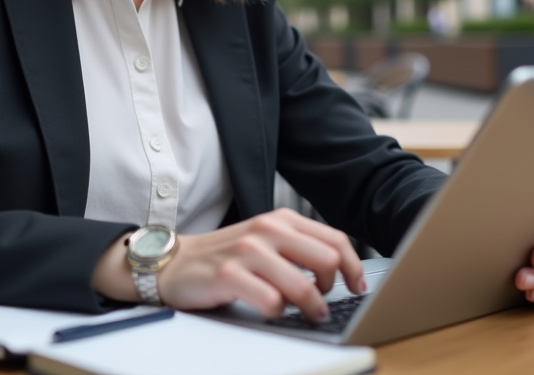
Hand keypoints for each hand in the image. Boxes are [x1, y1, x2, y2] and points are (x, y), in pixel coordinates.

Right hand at [92, 208, 364, 323]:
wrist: (177, 262)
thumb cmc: (228, 255)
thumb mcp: (267, 241)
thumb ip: (300, 248)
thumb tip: (341, 269)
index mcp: (282, 220)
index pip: (335, 240)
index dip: (353, 267)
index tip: (356, 286)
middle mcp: (267, 229)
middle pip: (326, 261)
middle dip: (332, 288)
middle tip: (323, 302)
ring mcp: (247, 251)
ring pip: (302, 286)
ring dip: (310, 308)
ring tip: (306, 315)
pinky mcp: (229, 275)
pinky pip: (271, 302)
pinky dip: (277, 312)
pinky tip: (269, 309)